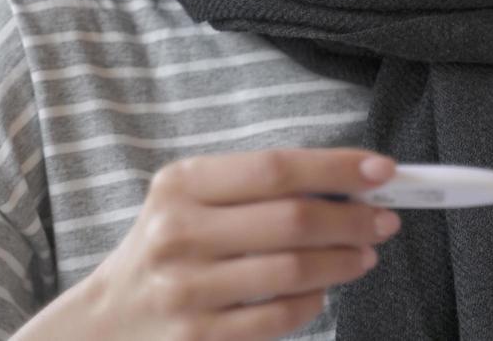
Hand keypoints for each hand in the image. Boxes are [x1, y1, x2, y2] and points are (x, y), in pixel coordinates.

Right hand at [67, 148, 401, 340]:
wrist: (107, 322)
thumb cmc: (167, 249)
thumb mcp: (192, 201)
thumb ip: (258, 187)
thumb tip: (349, 184)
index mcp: (181, 185)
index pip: (275, 167)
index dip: (336, 168)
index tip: (382, 171)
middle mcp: (179, 233)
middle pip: (291, 219)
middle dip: (352, 219)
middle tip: (385, 220)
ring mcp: (187, 289)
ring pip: (293, 271)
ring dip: (344, 261)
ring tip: (365, 254)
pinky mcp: (200, 337)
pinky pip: (280, 316)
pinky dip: (313, 301)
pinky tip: (322, 290)